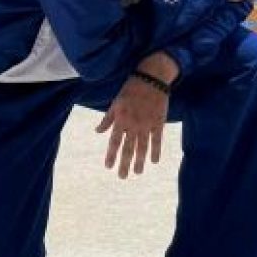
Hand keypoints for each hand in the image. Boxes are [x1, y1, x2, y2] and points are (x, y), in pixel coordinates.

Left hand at [95, 58, 172, 177]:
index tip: (108, 166)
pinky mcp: (158, 123)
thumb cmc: (130, 89)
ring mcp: (146, 125)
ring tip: (137, 172)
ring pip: (142, 147)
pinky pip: (157, 140)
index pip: (114, 142)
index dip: (111, 155)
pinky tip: (154, 161)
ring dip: (140, 161)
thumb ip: (107, 119)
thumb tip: (97, 131)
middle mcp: (133, 125)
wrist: (151, 79)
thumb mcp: (115, 103)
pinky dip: (156, 151)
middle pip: (128, 148)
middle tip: (122, 177)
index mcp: (121, 120)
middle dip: (124, 163)